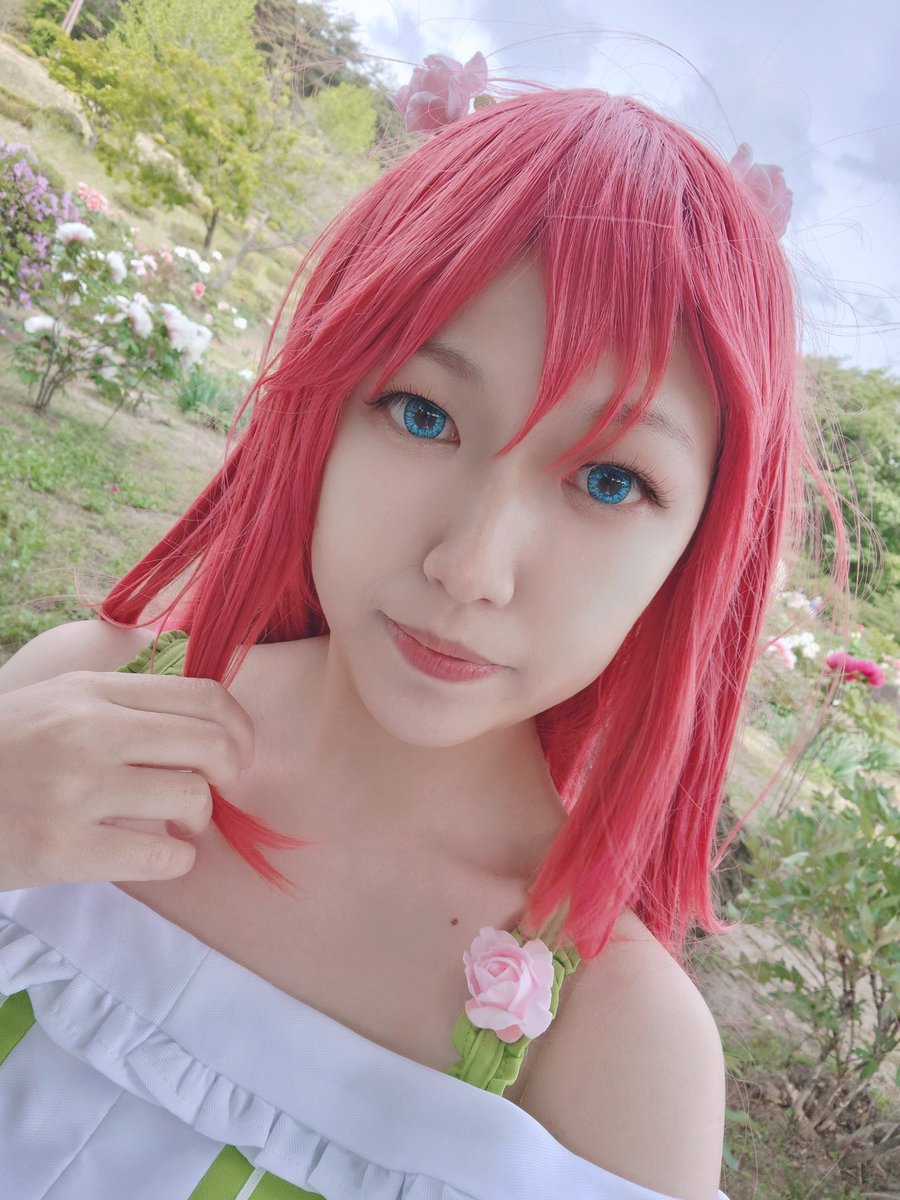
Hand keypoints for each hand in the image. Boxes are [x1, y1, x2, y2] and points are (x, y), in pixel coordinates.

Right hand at [1, 669, 254, 888]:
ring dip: (198, 819)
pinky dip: (177, 859)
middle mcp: (90, 731)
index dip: (240, 729)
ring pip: (192, 798)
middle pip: (210, 745)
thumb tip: (155, 641)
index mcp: (93, 691)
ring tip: (174, 824)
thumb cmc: (1, 749)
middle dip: (229, 774)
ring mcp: (77, 790)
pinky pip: (162, 856)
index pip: (204, 695)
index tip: (237, 753)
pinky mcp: (63, 849)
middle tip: (210, 793)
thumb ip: (108, 677)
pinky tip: (162, 855)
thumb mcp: (49, 691)